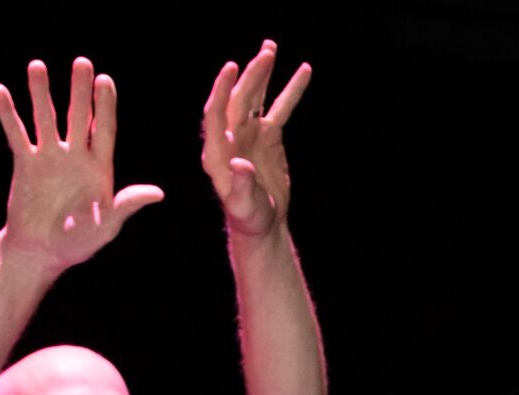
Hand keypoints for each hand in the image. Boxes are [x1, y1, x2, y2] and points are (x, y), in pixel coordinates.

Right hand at [0, 58, 163, 268]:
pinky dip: (9, 114)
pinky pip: (17, 135)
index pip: (103, 130)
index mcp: (99, 168)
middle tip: (82, 62)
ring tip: (38, 65)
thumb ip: (127, 204)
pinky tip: (1, 91)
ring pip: (46, 119)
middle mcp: (75, 157)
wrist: (43, 251)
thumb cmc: (79, 241)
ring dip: (41, 93)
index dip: (104, 106)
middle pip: (78, 116)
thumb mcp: (107, 224)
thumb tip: (158, 193)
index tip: (105, 80)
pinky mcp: (26, 164)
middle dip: (79, 90)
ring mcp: (50, 158)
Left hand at [202, 41, 312, 238]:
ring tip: (270, 48)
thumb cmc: (249, 217)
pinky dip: (291, 91)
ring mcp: (250, 132)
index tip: (232, 69)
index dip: (221, 90)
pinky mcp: (269, 135)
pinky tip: (304, 71)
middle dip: (250, 77)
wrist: (263, 223)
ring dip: (263, 73)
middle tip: (265, 56)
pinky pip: (280, 108)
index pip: (215, 113)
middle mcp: (231, 135)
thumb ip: (240, 185)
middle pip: (238, 99)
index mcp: (217, 151)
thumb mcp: (243, 206)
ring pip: (256, 97)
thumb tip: (240, 164)